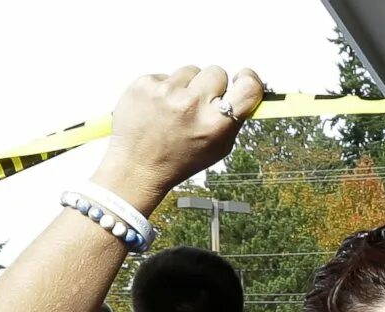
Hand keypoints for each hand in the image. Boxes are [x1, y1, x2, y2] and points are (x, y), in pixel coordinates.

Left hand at [93, 64, 265, 210]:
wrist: (136, 167)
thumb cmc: (176, 160)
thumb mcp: (216, 149)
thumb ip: (233, 120)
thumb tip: (247, 92)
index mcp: (214, 124)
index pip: (248, 87)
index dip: (248, 79)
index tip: (242, 78)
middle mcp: (191, 105)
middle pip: (216, 72)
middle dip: (209, 86)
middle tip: (196, 106)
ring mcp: (166, 92)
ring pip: (189, 71)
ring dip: (185, 86)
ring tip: (173, 110)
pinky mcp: (145, 84)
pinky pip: (164, 75)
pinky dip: (163, 89)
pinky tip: (157, 108)